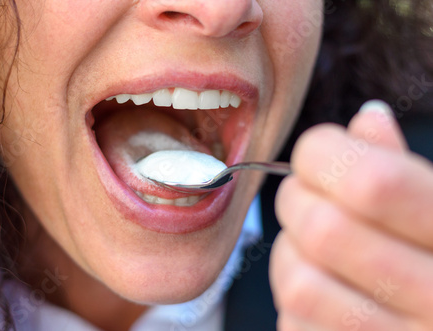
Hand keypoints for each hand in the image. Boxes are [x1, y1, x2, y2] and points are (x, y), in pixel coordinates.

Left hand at [271, 100, 432, 330]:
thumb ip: (405, 165)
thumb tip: (366, 117)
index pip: (370, 183)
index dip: (321, 154)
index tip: (317, 152)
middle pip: (322, 231)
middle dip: (295, 199)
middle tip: (305, 195)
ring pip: (298, 283)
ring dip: (289, 253)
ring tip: (311, 246)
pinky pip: (295, 322)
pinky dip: (296, 297)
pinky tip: (323, 289)